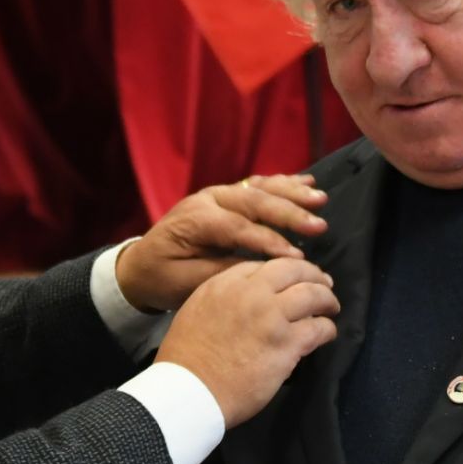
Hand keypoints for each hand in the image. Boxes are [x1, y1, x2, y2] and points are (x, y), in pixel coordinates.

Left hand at [116, 173, 327, 313]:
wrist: (142, 264)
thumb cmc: (164, 277)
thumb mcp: (189, 282)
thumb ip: (225, 271)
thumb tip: (263, 268)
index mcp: (196, 219)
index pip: (238, 228)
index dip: (269, 242)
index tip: (296, 257)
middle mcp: (208, 199)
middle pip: (254, 201)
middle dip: (289, 213)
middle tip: (320, 225)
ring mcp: (218, 194)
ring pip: (260, 188)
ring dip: (293, 192)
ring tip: (320, 199)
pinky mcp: (227, 196)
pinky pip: (259, 185)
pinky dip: (284, 183)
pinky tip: (308, 181)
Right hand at [155, 255, 338, 425]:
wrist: (189, 390)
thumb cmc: (186, 358)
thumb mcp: (196, 311)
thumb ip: (223, 298)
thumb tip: (246, 299)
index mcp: (225, 284)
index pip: (264, 266)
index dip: (284, 271)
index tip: (292, 280)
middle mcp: (251, 293)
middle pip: (294, 270)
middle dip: (313, 275)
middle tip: (323, 285)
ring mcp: (272, 317)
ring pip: (314, 295)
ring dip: (327, 300)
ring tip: (331, 307)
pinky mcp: (287, 344)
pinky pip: (320, 328)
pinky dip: (327, 329)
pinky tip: (326, 334)